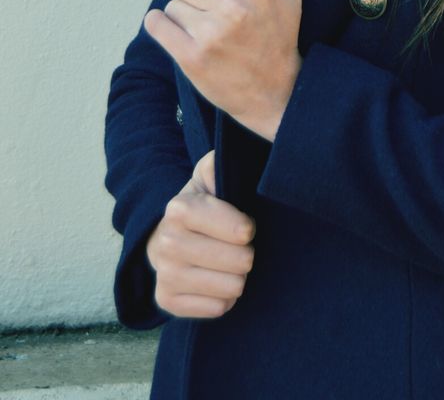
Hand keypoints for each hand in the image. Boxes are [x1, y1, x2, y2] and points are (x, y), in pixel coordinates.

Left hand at [144, 0, 303, 140]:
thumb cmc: (279, 36)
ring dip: (184, 15)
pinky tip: (175, 32)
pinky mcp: (190, 57)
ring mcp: (210, 34)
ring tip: (204, 30)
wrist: (275, 92)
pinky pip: (156, 24)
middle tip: (212, 12)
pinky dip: (160, 25)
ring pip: (172, 4)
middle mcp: (233, 7)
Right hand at [145, 150, 254, 318]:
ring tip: (228, 263)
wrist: (171, 234)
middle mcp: (167, 242)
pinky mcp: (166, 301)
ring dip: (237, 277)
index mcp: (180, 208)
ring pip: (232, 288)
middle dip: (247, 254)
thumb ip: (220, 165)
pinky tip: (216, 280)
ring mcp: (164, 274)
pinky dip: (224, 297)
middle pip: (241, 261)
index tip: (245, 225)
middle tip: (237, 246)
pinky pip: (218, 309)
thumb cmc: (205, 203)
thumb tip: (223, 172)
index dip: (249, 228)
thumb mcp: (211, 175)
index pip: (242, 231)